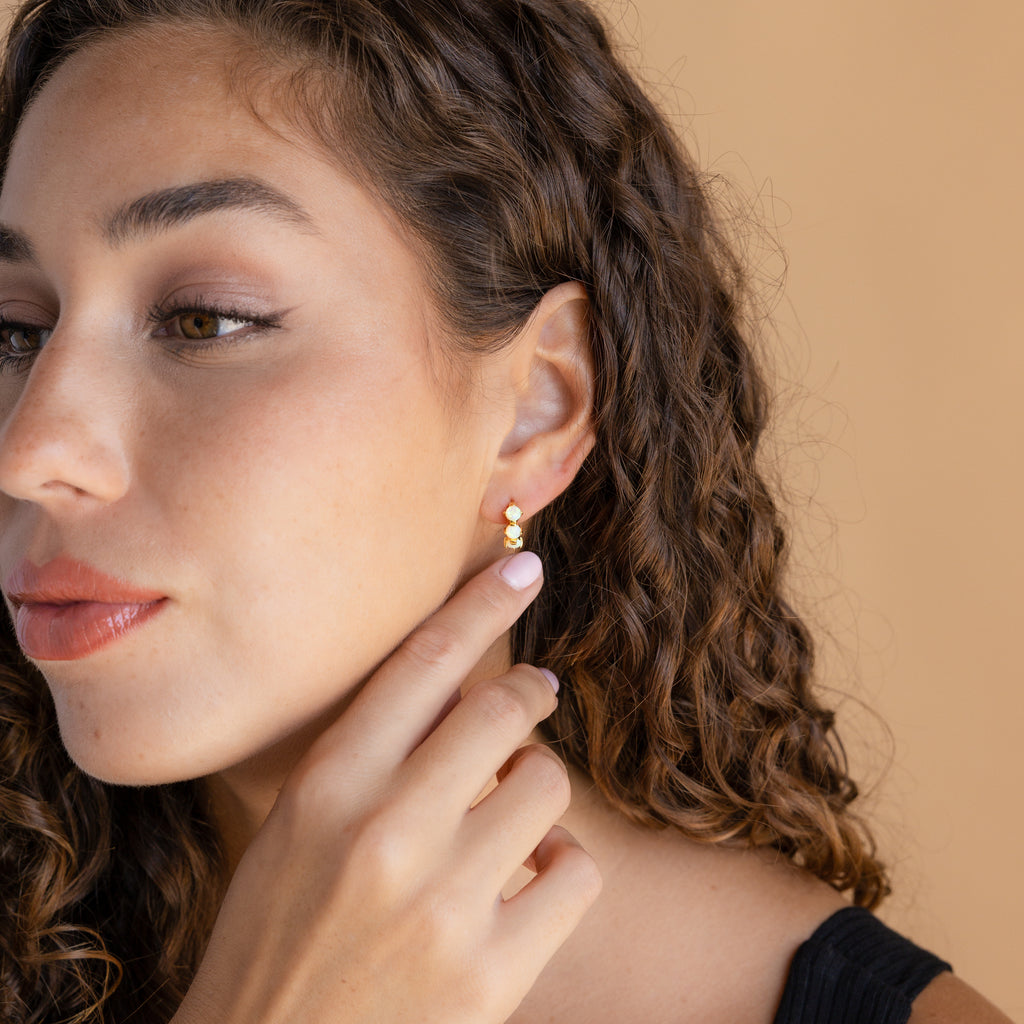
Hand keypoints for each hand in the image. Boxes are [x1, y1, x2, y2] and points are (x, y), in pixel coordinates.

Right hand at [172, 552, 600, 1023]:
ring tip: (515, 816)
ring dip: (539, 790)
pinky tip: (536, 880)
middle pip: (501, 711)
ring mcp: (443, 902)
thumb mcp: (292, 837)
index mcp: (326, 789)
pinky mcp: (492, 971)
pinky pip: (577, 872)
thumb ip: (365, 765)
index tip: (523, 569)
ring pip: (546, 785)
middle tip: (535, 695)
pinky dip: (565, 867)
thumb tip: (452, 698)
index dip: (479, 605)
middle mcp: (385, 831)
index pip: (420, 664)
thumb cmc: (276, 945)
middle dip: (529, 694)